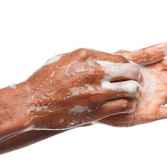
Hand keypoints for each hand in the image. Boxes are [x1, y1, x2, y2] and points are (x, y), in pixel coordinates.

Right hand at [22, 48, 141, 129]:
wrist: (30, 103)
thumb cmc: (45, 79)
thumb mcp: (65, 58)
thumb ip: (86, 57)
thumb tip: (106, 59)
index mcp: (86, 55)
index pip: (122, 58)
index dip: (128, 66)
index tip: (126, 74)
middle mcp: (93, 71)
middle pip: (132, 71)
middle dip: (136, 78)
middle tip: (134, 84)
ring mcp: (95, 92)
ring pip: (131, 90)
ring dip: (134, 93)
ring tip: (130, 97)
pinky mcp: (95, 111)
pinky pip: (123, 106)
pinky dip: (128, 106)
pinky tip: (122, 106)